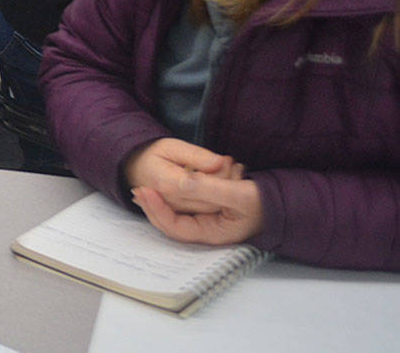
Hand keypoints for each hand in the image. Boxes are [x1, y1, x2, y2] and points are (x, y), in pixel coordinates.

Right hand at [124, 137, 244, 213]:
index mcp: (168, 184)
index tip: (228, 161)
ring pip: (210, 209)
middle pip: (210, 202)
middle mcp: (171, 203)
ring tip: (231, 170)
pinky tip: (220, 186)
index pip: (205, 188)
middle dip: (226, 183)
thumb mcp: (171, 146)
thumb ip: (197, 155)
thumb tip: (220, 162)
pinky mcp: (179, 216)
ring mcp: (175, 212)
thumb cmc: (152, 155)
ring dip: (223, 191)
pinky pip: (205, 212)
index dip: (222, 176)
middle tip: (235, 164)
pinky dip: (216, 199)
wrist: (133, 169)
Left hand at [133, 176, 264, 245]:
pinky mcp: (205, 212)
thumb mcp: (239, 193)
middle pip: (170, 225)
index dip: (158, 211)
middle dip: (153, 208)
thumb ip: (211, 188)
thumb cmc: (263, 202)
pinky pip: (181, 209)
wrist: (278, 202)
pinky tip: (159, 188)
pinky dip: (169, 199)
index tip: (146, 191)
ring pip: (174, 217)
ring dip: (158, 204)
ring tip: (142, 189)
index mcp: (213, 233)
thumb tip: (182, 183)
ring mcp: (205, 222)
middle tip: (138, 189)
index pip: (176, 228)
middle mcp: (206, 231)